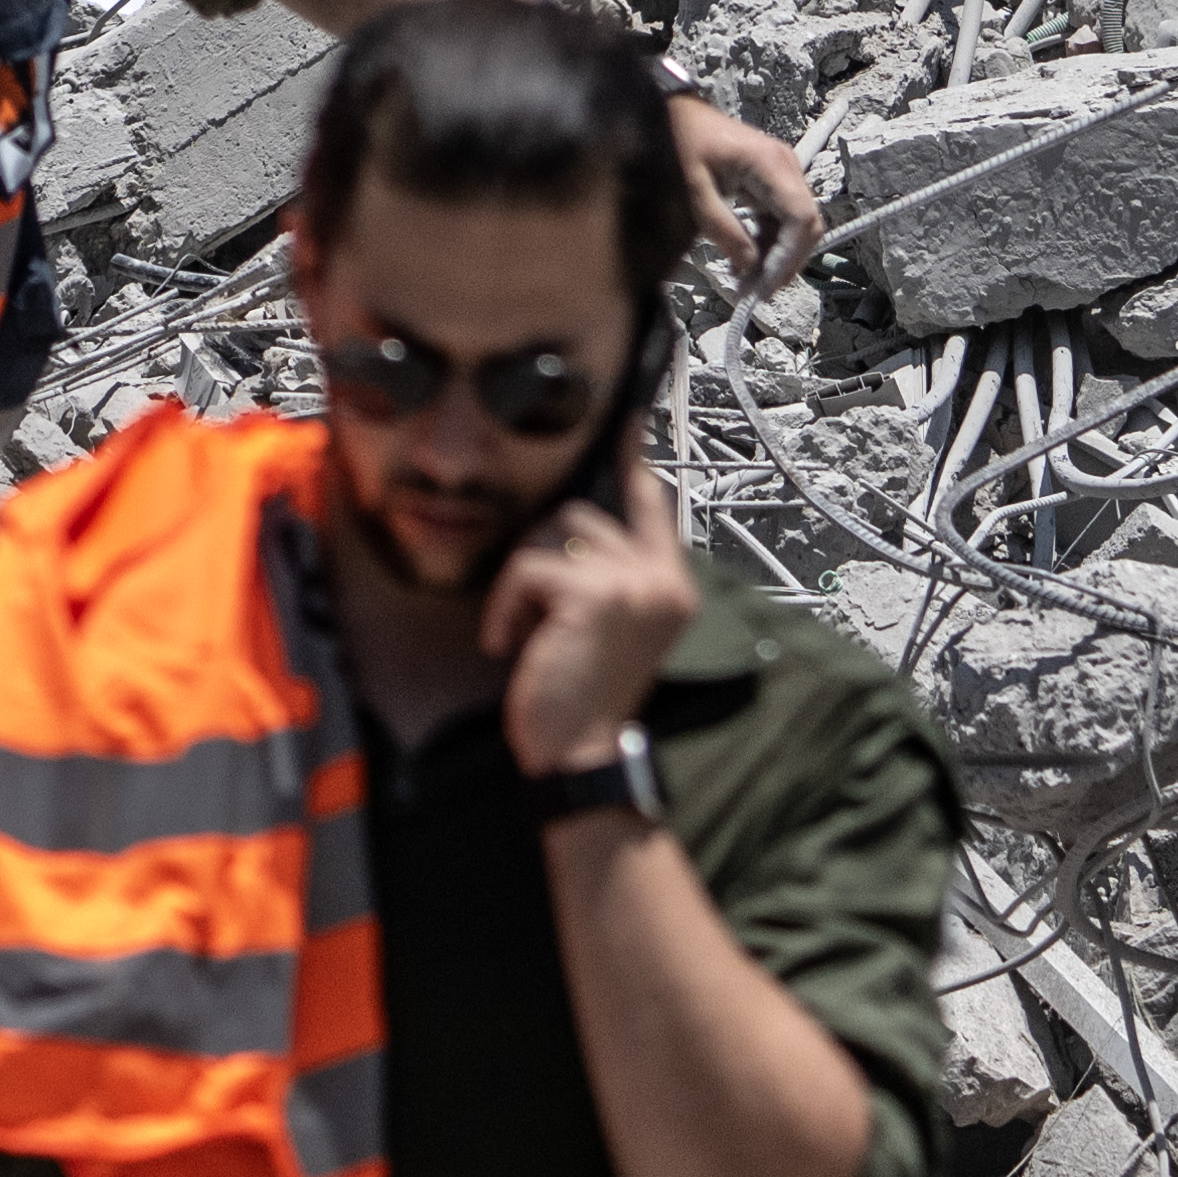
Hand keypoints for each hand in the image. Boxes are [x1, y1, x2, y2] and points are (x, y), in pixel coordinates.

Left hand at [484, 438, 697, 780]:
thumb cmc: (585, 697)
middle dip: (542, 558)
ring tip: (527, 635)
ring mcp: (632, 583)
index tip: (628, 420)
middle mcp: (662, 578)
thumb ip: (612, 577)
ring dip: (521, 585)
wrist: (582, 756)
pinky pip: (526, 570)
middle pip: (579, 518)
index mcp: (672, 585)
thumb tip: (571, 530)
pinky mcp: (593, 595)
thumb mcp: (613, 630)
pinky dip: (505, 607)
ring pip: (549, 538)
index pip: (653, 505)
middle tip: (536, 618)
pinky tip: (508, 645)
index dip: (635, 461)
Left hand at [671, 89, 818, 287]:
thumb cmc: (685, 144)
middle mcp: (787, 167)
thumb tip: (750, 268)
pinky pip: (783, 218)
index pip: (801, 219)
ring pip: (798, 226)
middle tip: (756, 293)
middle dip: (786, 262)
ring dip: (777, 257)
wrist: (680, 113)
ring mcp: (784, 173)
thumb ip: (723, 230)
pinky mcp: (774, 181)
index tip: (764, 286)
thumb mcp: (695, 190)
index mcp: (771, 164)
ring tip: (747, 283)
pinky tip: (746, 262)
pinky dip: (769, 243)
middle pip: (807, 225)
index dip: (788, 257)